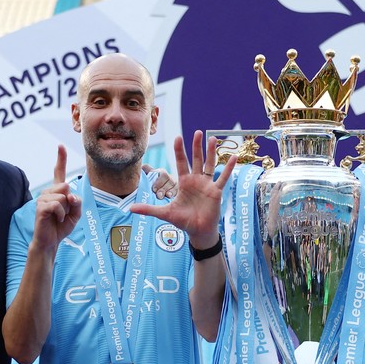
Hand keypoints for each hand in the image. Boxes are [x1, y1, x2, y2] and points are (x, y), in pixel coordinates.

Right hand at [32, 145, 82, 251]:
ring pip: (62, 196)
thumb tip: (69, 194)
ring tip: (59, 217)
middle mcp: (49, 192)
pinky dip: (61, 214)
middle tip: (64, 213)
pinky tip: (56, 219)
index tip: (60, 146)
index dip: (60, 159)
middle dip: (70, 202)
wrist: (51, 240)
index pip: (59, 172)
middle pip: (66, 186)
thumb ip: (77, 202)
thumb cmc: (62, 226)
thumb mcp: (77, 214)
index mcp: (58, 191)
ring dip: (65, 210)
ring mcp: (43, 198)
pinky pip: (57, 205)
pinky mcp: (40, 207)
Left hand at [130, 130, 236, 248]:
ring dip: (211, 152)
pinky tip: (233, 157)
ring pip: (210, 164)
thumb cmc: (183, 221)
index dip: (179, 150)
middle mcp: (196, 180)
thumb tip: (130, 208)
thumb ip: (149, 209)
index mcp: (184, 182)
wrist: (198, 231)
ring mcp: (207, 185)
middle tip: (197, 132)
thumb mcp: (165, 213)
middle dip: (196, 146)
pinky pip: (223, 177)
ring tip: (213, 138)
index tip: (178, 137)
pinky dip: (228, 168)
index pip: (181, 162)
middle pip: (196, 159)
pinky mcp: (216, 191)